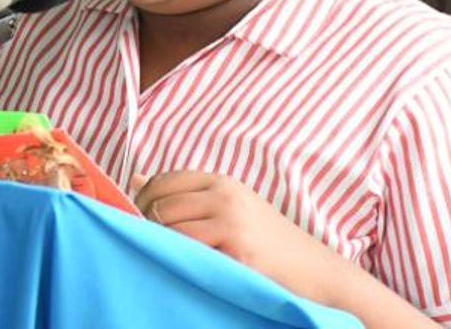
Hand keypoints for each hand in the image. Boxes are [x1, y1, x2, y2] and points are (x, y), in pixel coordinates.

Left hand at [130, 170, 338, 302]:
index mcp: (223, 182)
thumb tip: (136, 179)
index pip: (164, 180)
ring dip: (157, 243)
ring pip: (169, 227)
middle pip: (161, 203)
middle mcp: (225, 195)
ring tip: (162, 258)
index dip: (142, 200)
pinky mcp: (236, 249)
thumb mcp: (231, 209)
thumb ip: (188, 195)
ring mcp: (231, 221)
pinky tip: (182, 268)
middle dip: (143, 224)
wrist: (314, 271)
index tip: (136, 221)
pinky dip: (176, 258)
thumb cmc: (269, 244)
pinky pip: (187, 250)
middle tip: (143, 245)